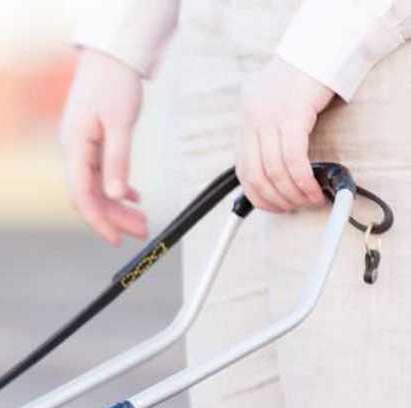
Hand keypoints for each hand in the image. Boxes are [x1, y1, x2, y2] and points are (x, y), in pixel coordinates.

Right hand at [59, 49, 148, 245]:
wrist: (109, 54)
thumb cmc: (113, 81)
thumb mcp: (120, 123)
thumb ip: (118, 161)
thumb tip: (117, 194)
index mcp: (74, 146)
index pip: (82, 194)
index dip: (98, 219)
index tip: (114, 238)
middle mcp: (73, 149)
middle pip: (90, 194)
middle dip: (113, 216)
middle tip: (140, 231)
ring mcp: (80, 146)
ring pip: (96, 186)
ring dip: (117, 204)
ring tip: (141, 219)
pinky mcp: (89, 141)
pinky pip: (99, 172)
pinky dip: (116, 186)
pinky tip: (132, 195)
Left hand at [236, 57, 335, 211]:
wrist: (315, 49)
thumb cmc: (298, 78)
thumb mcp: (271, 106)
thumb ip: (268, 133)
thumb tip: (274, 168)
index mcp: (245, 121)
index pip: (242, 169)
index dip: (256, 195)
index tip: (273, 207)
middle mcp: (251, 121)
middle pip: (256, 175)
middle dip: (276, 199)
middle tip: (295, 207)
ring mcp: (269, 118)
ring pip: (274, 171)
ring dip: (292, 193)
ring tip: (309, 200)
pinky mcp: (291, 114)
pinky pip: (292, 158)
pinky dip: (302, 179)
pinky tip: (313, 188)